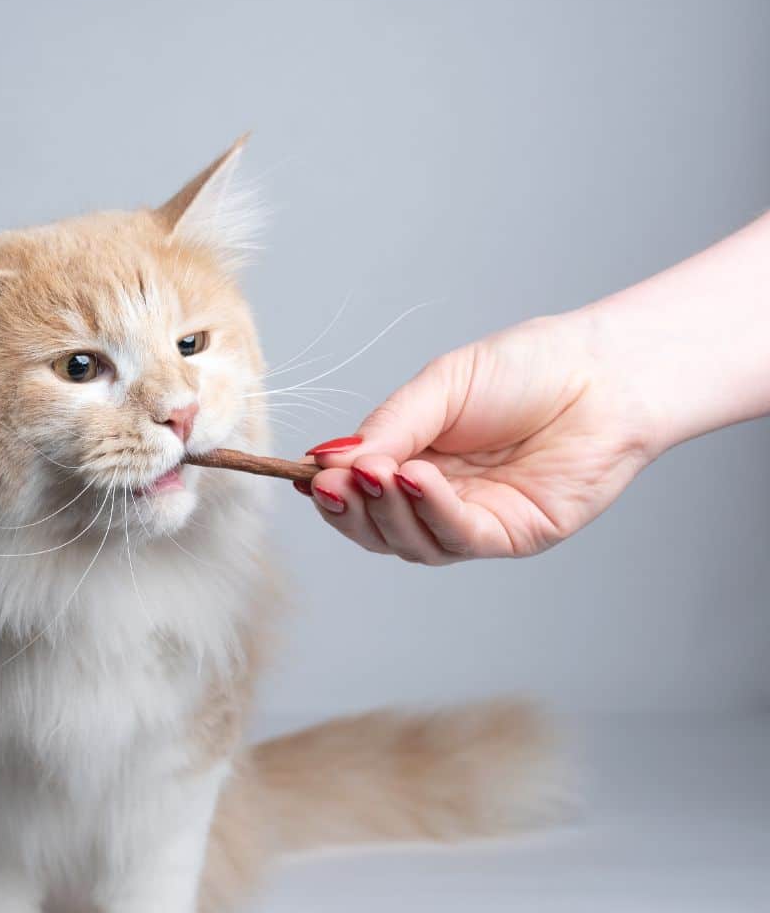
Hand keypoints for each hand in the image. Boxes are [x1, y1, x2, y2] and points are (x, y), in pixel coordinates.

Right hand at [299, 312, 657, 562]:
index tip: (308, 476)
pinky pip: (457, 537)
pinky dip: (430, 512)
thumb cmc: (529, 369)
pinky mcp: (510, 536)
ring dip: (385, 511)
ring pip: (408, 542)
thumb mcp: (441, 386)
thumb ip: (389, 425)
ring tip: (377, 474)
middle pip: (374, 529)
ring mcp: (472, 522)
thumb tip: (327, 458)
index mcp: (414, 461)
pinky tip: (417, 480)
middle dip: (347, 510)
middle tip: (331, 483)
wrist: (605, 372)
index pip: (357, 493)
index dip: (329, 492)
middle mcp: (437, 499)